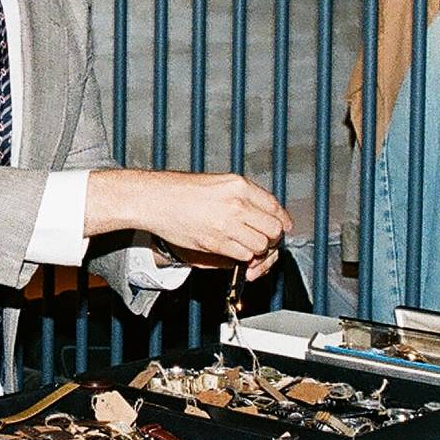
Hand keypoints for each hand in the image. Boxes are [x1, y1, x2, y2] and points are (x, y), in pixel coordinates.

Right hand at [89, 169, 291, 273]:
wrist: (156, 199)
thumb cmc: (181, 190)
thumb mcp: (218, 183)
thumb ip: (243, 196)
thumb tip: (264, 212)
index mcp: (239, 185)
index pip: (275, 206)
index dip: (282, 221)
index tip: (282, 227)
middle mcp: (237, 203)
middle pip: (273, 229)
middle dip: (272, 238)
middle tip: (264, 240)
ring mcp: (227, 223)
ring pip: (260, 245)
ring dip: (257, 250)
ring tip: (247, 246)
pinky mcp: (216, 242)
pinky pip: (243, 255)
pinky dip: (242, 257)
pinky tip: (235, 251)